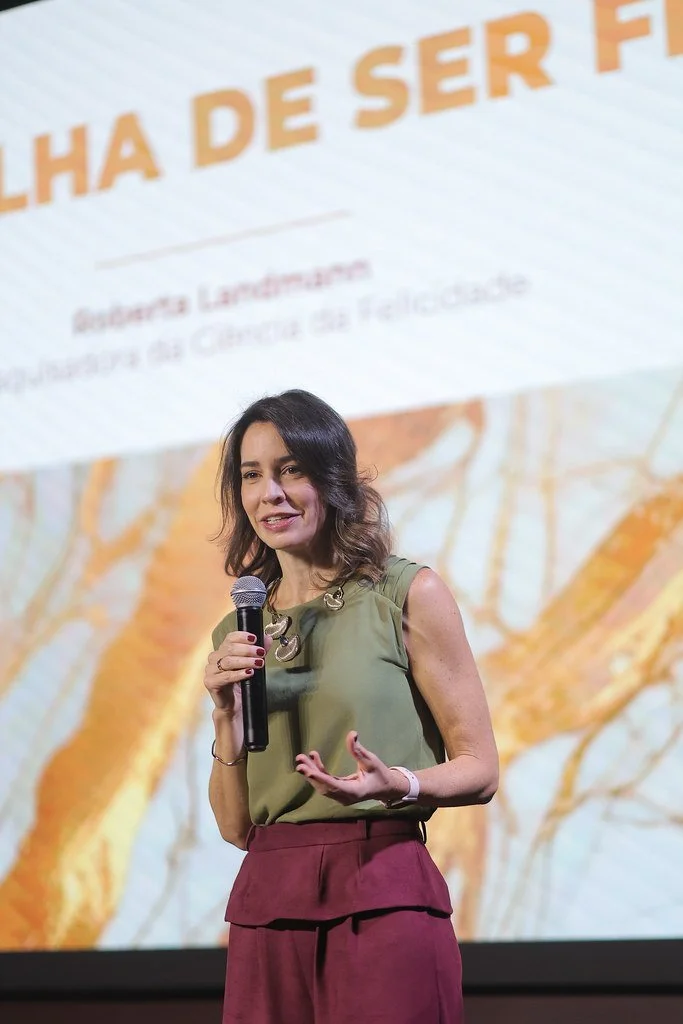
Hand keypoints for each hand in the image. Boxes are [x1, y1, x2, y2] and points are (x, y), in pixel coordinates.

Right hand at [204, 631, 271, 715]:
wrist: (234, 704)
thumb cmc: (241, 683)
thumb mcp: (252, 665)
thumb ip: (259, 651)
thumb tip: (267, 638)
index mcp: (222, 651)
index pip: (230, 638)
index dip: (242, 636)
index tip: (255, 639)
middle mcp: (214, 658)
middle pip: (230, 648)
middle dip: (248, 650)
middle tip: (261, 653)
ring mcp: (210, 670)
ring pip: (228, 661)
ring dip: (246, 661)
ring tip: (258, 663)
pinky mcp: (210, 682)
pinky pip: (226, 676)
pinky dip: (239, 674)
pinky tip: (249, 673)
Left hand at [295, 732, 410, 805]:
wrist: (386, 788)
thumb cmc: (380, 774)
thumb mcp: (371, 761)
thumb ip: (359, 750)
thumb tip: (352, 734)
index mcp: (354, 792)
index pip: (334, 786)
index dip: (320, 778)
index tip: (308, 771)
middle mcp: (345, 797)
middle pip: (324, 787)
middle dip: (311, 774)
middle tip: (299, 762)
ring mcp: (341, 796)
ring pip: (322, 785)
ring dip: (312, 772)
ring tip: (301, 758)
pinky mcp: (339, 792)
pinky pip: (326, 782)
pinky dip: (319, 772)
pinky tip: (313, 758)